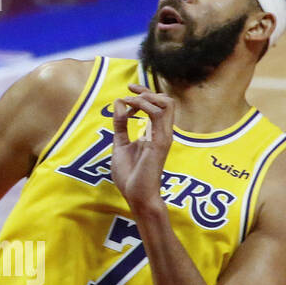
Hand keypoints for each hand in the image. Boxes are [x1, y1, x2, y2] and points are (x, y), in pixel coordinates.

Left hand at [111, 83, 173, 212]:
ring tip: (129, 100)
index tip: (129, 88)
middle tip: (129, 91)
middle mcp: (162, 132)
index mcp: (154, 133)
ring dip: (146, 96)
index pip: (157, 105)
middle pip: (165, 101)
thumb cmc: (130, 175)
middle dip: (146, 91)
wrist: (137, 196)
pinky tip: (131, 107)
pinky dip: (144, 105)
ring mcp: (163, 136)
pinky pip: (159, 115)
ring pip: (167, 104)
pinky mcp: (160, 142)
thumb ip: (120, 125)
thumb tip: (118, 103)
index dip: (144, 93)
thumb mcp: (120, 144)